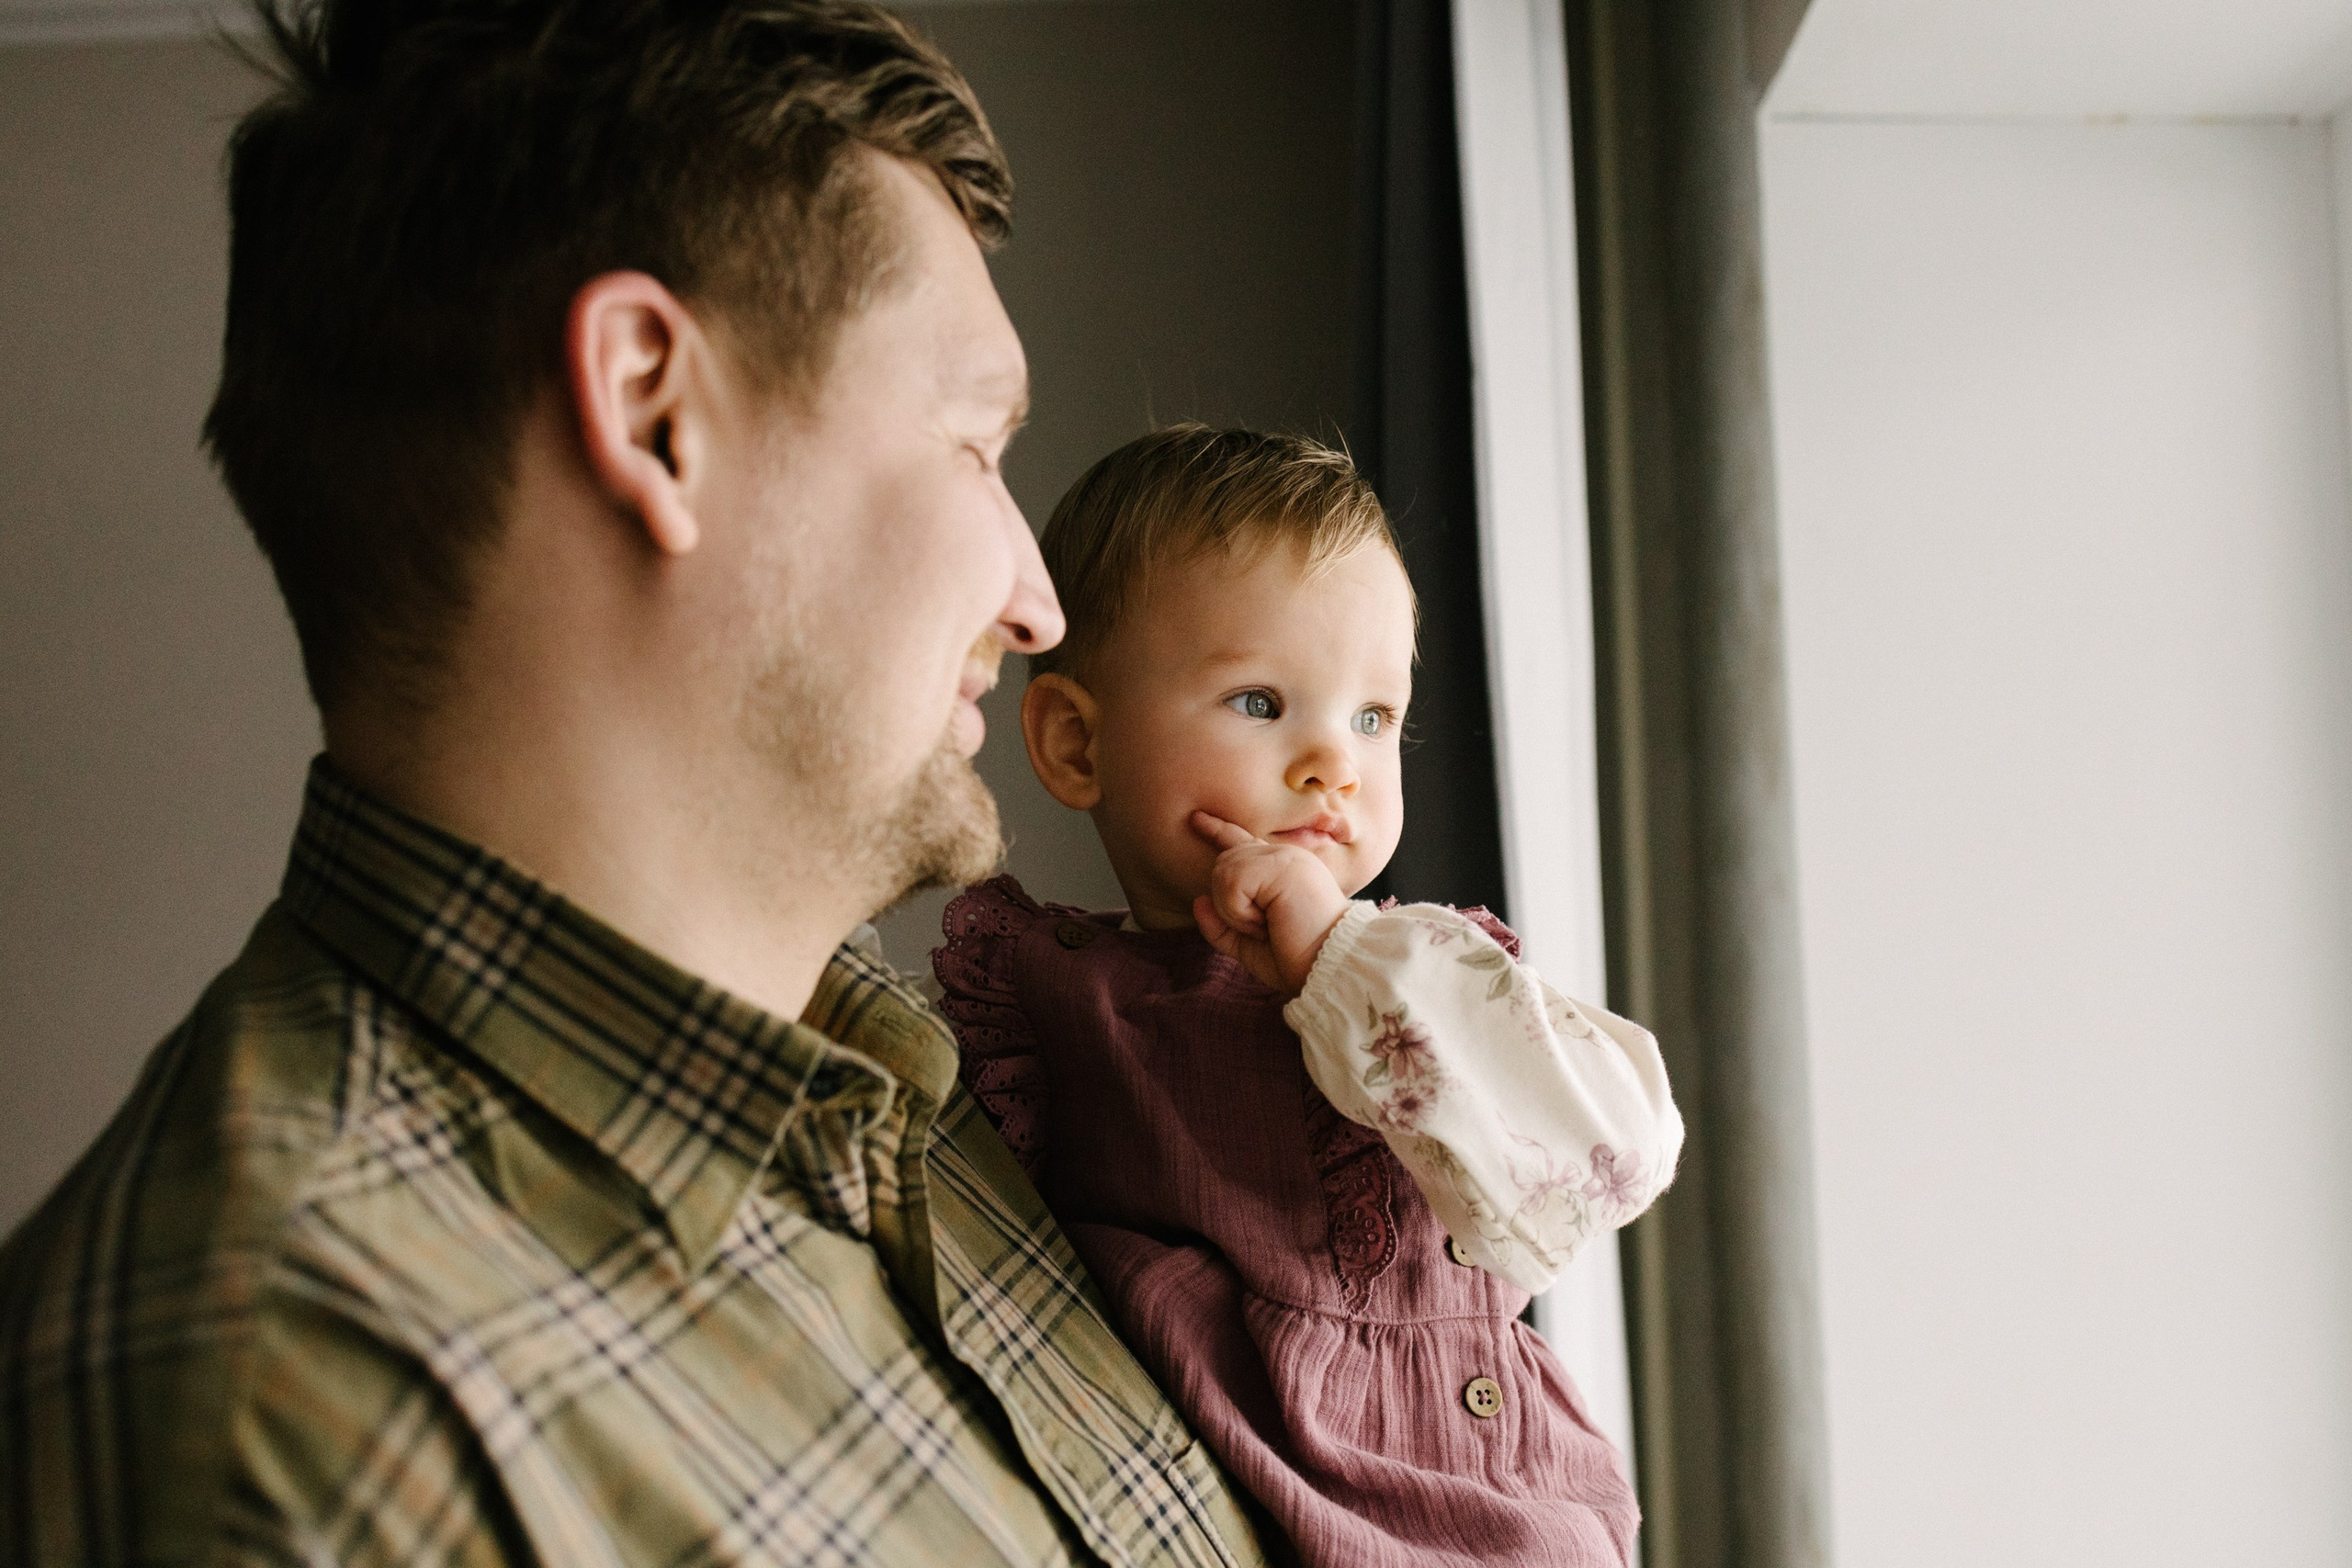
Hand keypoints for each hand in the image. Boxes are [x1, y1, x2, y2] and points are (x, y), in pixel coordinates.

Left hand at [1189, 811, 1351, 993]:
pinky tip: (1266, 922)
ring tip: (1267, 926)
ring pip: (1222, 871)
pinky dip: (1239, 911)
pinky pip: (1230, 882)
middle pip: (1223, 862)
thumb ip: (1221, 926)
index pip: (1242, 842)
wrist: (1331, 966)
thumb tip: (1198, 900)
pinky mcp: (1279, 865)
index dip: (1217, 830)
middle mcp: (1283, 857)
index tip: (1197, 818)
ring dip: (1235, 911)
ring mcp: (1283, 857)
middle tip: (1265, 929)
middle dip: (1229, 904)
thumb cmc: (1299, 959)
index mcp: (1281, 870)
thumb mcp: (1249, 946)